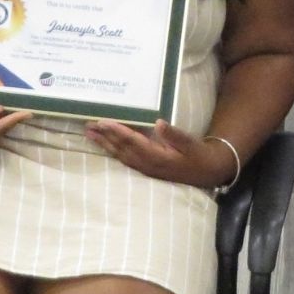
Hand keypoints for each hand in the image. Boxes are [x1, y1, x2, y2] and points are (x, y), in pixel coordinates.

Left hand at [85, 119, 236, 187]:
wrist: (206, 173)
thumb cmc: (198, 155)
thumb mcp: (191, 144)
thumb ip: (175, 135)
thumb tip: (159, 123)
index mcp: (157, 157)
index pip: (132, 141)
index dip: (117, 131)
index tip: (103, 121)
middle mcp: (147, 164)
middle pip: (121, 149)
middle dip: (104, 137)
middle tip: (88, 125)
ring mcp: (145, 168)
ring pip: (120, 155)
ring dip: (105, 144)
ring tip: (90, 134)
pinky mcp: (146, 169)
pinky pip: (125, 159)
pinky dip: (113, 150)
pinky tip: (106, 145)